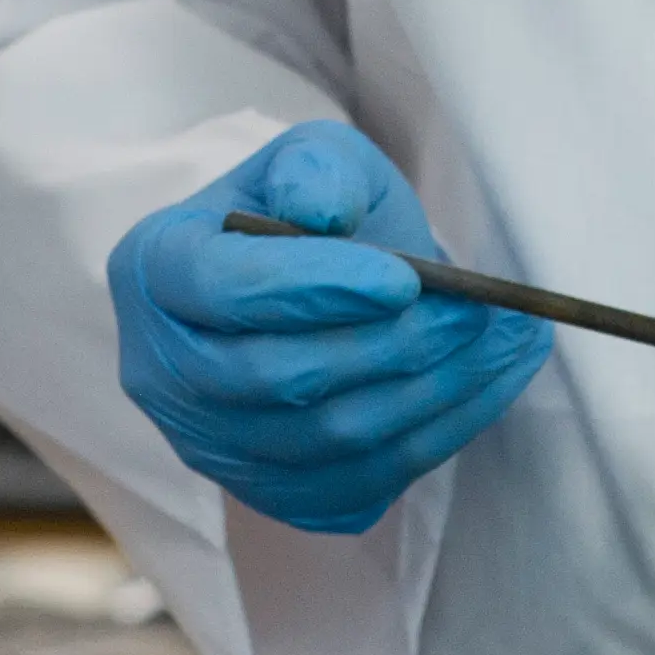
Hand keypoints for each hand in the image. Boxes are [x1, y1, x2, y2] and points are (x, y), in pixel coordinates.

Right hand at [105, 122, 551, 533]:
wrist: (326, 288)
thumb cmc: (315, 218)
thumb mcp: (315, 160)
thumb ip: (317, 170)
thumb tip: (319, 213)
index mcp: (155, 269)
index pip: (219, 288)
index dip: (310, 287)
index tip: (404, 278)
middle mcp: (161, 370)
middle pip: (272, 377)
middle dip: (387, 345)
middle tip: (472, 312)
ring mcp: (210, 445)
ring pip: (323, 439)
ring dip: (427, 392)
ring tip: (499, 341)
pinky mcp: (272, 494)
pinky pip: (357, 484)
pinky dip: (435, 437)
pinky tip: (484, 384)